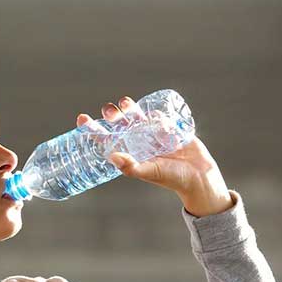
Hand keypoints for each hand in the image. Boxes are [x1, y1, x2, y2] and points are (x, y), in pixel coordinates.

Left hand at [76, 96, 233, 216]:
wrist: (199, 177)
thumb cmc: (172, 178)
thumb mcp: (150, 172)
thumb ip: (132, 167)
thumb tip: (112, 156)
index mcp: (129, 153)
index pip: (106, 139)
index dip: (93, 128)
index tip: (81, 118)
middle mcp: (138, 143)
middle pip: (119, 124)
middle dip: (112, 115)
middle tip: (109, 110)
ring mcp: (153, 135)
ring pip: (136, 117)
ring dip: (129, 108)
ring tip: (125, 103)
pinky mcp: (168, 129)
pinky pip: (158, 116)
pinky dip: (155, 113)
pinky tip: (156, 116)